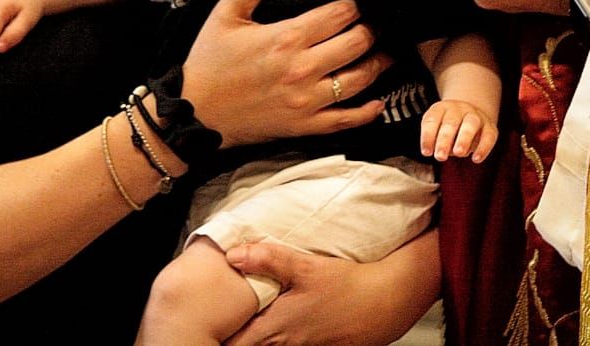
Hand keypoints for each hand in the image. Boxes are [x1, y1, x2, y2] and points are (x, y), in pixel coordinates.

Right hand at [182, 0, 392, 147]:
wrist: (194, 113)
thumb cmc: (209, 61)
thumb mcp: (225, 14)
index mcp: (286, 38)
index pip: (340, 14)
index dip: (355, 6)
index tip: (358, 3)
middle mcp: (303, 69)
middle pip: (357, 44)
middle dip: (370, 31)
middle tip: (374, 26)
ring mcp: (307, 101)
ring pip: (359, 80)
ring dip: (377, 64)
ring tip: (384, 54)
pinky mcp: (305, 127)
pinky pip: (346, 120)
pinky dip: (367, 111)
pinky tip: (378, 101)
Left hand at [224, 236, 439, 345]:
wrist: (387, 302)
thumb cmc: (348, 286)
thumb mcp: (307, 267)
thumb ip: (269, 259)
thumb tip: (233, 253)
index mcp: (276, 328)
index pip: (234, 344)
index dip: (217, 339)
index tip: (202, 331)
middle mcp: (285, 345)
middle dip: (232, 339)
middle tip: (215, 328)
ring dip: (254, 339)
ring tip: (239, 330)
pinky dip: (277, 340)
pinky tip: (276, 329)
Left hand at [421, 98, 497, 162]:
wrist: (470, 113)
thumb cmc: (449, 127)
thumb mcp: (438, 130)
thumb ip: (436, 141)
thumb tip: (439, 153)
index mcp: (442, 108)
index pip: (432, 120)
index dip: (428, 136)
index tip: (426, 152)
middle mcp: (458, 109)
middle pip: (451, 122)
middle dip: (445, 140)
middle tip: (440, 157)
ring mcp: (476, 116)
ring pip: (471, 124)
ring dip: (464, 139)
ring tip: (458, 153)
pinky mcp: (490, 126)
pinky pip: (488, 135)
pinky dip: (483, 148)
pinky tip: (476, 159)